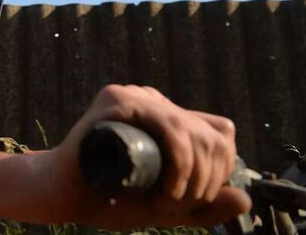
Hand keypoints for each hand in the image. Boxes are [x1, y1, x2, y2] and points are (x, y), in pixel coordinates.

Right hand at [45, 84, 250, 227]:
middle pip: (211, 135)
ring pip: (192, 130)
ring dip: (193, 176)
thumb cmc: (108, 198)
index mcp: (166, 118)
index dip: (222, 168)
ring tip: (168, 201)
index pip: (219, 133)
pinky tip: (166, 187)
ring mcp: (134, 97)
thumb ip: (203, 208)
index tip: (196, 199)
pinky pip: (168, 123)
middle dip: (207, 181)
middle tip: (177, 207)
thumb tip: (243, 198)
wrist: (62, 195)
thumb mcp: (168, 209)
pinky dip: (179, 160)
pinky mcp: (116, 100)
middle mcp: (153, 102)